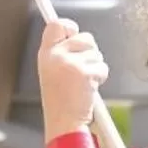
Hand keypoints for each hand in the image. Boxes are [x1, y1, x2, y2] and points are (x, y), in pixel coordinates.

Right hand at [37, 18, 107, 133]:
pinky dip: (100, 77)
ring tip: (83, 82)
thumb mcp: (52, 71)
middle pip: (85, 37)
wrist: (63, 122)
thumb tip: (75, 34)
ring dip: (95, 67)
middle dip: (90, 51)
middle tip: (82, 70)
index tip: (74, 33)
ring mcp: (70, 64)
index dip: (69, 27)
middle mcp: (55, 56)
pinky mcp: (84, 73)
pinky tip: (89, 89)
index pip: (56, 25)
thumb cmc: (61, 100)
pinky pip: (102, 68)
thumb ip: (61, 52)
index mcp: (46, 54)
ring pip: (96, 53)